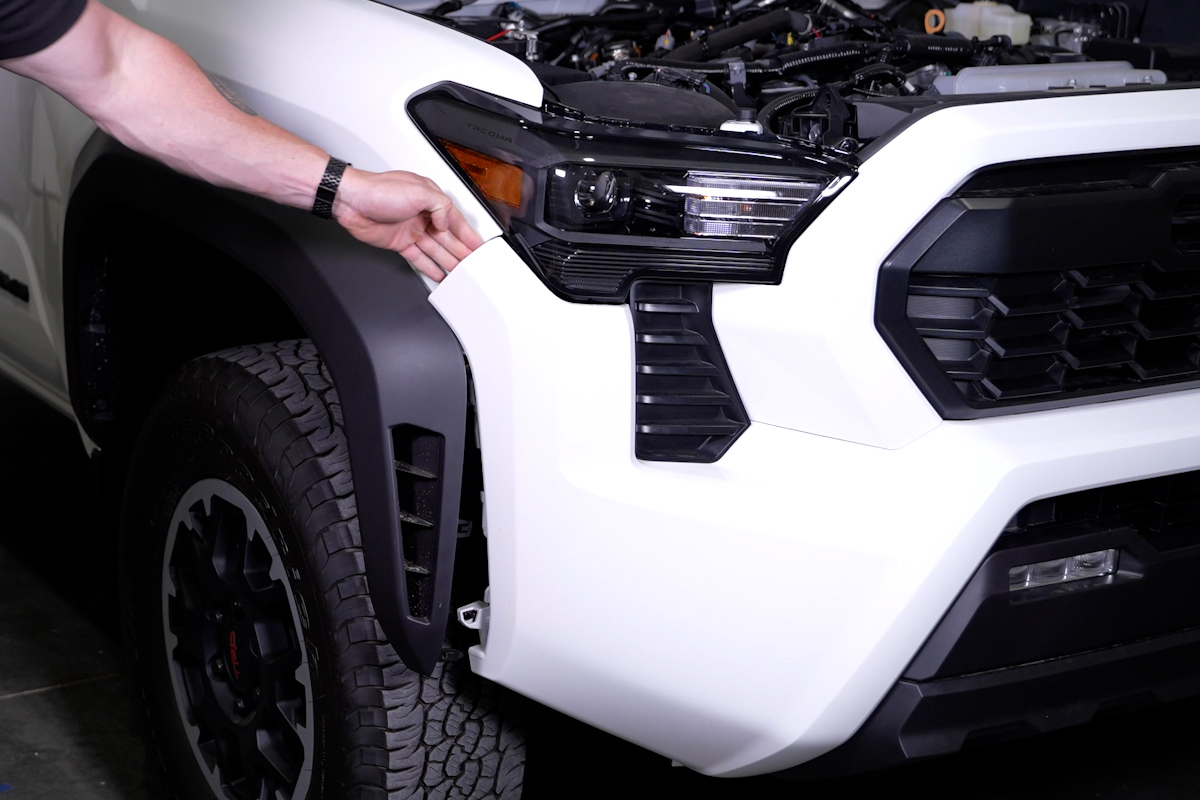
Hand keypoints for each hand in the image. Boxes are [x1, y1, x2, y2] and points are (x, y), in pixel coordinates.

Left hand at [332, 167, 484, 280]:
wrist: (351, 201)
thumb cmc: (379, 190)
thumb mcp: (420, 191)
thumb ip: (441, 206)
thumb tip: (447, 223)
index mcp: (430, 199)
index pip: (456, 220)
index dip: (468, 235)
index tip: (478, 246)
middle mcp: (422, 215)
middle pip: (448, 238)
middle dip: (462, 251)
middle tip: (474, 264)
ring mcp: (411, 230)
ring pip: (436, 250)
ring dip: (449, 262)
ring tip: (461, 273)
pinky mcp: (400, 243)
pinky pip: (419, 258)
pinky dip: (430, 268)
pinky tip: (439, 274)